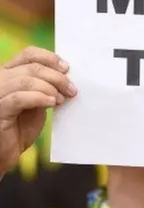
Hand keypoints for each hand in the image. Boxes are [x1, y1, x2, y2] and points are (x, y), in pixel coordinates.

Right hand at [0, 47, 76, 173]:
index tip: (67, 69)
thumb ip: (45, 88)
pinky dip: (39, 98)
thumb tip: (67, 78)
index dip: (50, 58)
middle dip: (57, 77)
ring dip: (50, 88)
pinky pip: (19, 98)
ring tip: (61, 100)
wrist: (4, 152)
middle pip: (32, 67)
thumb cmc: (20, 128)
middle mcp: (0, 79)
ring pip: (26, 80)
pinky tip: (51, 103)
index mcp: (8, 74)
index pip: (28, 54)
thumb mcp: (36, 103)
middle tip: (72, 90)